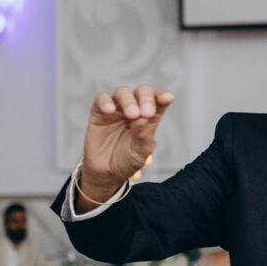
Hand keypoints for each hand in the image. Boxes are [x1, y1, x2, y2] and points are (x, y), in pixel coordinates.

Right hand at [79, 85, 174, 202]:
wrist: (106, 173)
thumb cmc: (127, 161)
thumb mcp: (140, 152)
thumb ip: (143, 135)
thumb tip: (142, 118)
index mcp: (149, 117)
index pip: (159, 101)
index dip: (163, 97)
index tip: (168, 98)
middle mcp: (134, 109)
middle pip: (142, 92)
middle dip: (146, 99)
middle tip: (146, 113)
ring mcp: (117, 109)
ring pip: (123, 92)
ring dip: (129, 101)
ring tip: (132, 115)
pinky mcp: (99, 112)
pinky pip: (101, 99)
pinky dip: (105, 101)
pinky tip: (110, 111)